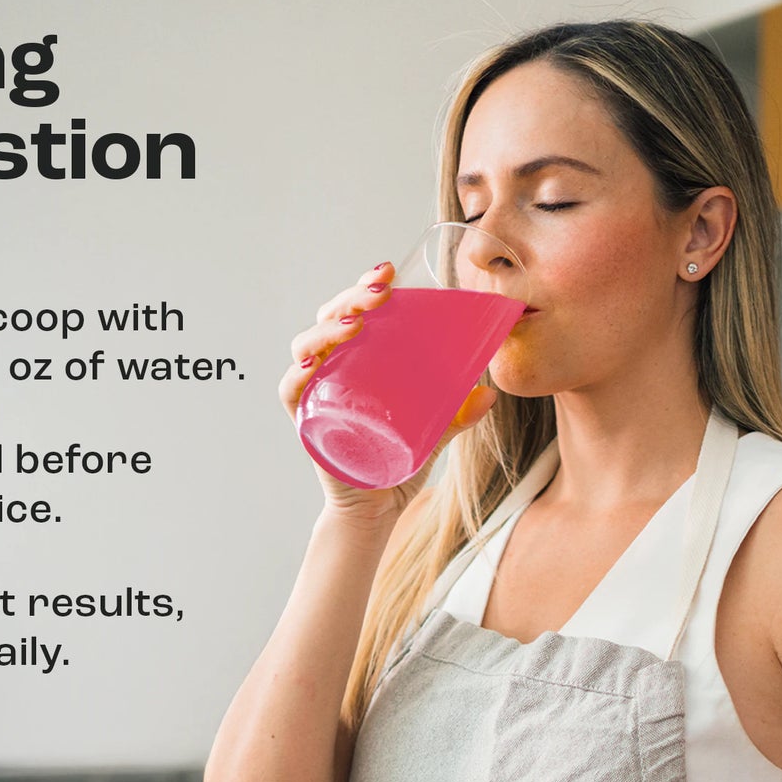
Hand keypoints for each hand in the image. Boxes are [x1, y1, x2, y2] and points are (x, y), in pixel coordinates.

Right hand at [279, 262, 496, 526]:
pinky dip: (296, 375)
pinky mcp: (306, 422)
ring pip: (307, 347)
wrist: (376, 510)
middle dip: (350, 299)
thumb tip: (490, 394)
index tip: (388, 272)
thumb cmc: (398, 464)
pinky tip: (312, 363)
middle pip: (330, 320)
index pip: (355, 313)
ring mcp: (316, 394)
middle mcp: (332, 371)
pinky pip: (291, 392)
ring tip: (355, 325)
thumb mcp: (434, 433)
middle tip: (379, 292)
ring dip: (326, 329)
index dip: (365, 288)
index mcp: (359, 362)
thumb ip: (459, 415)